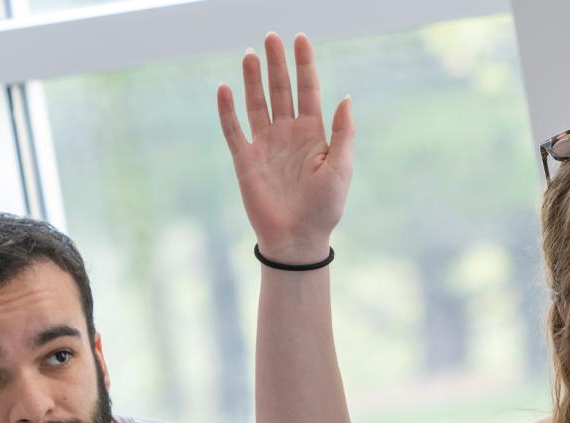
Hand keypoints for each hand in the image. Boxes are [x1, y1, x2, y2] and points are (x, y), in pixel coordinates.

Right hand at [216, 32, 354, 262]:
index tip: (300, 39)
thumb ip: (342, 132)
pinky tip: (225, 88)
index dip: (304, 64)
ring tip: (250, 54)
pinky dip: (228, 110)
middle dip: (277, 63)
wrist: (297, 239)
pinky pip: (234, 130)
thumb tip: (344, 97)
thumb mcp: (341, 168)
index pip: (308, 89)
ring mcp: (265, 145)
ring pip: (257, 104)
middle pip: (280, 90)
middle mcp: (288, 133)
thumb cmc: (325, 207)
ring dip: (253, 79)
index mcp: (314, 133)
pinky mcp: (245, 161)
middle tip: (271, 37)